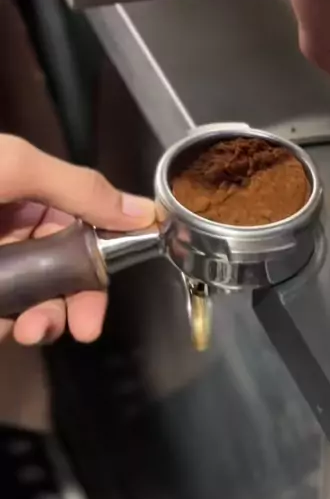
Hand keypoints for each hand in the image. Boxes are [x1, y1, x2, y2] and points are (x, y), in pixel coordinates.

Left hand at [0, 135, 154, 345]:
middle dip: (76, 303)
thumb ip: (81, 189)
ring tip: (31, 331)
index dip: (102, 266)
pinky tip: (7, 327)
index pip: (85, 233)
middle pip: (64, 273)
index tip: (115, 290)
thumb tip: (146, 211)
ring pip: (34, 299)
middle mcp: (18, 229)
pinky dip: (8, 325)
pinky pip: (3, 312)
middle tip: (82, 327)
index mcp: (35, 194)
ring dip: (42, 321)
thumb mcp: (18, 166)